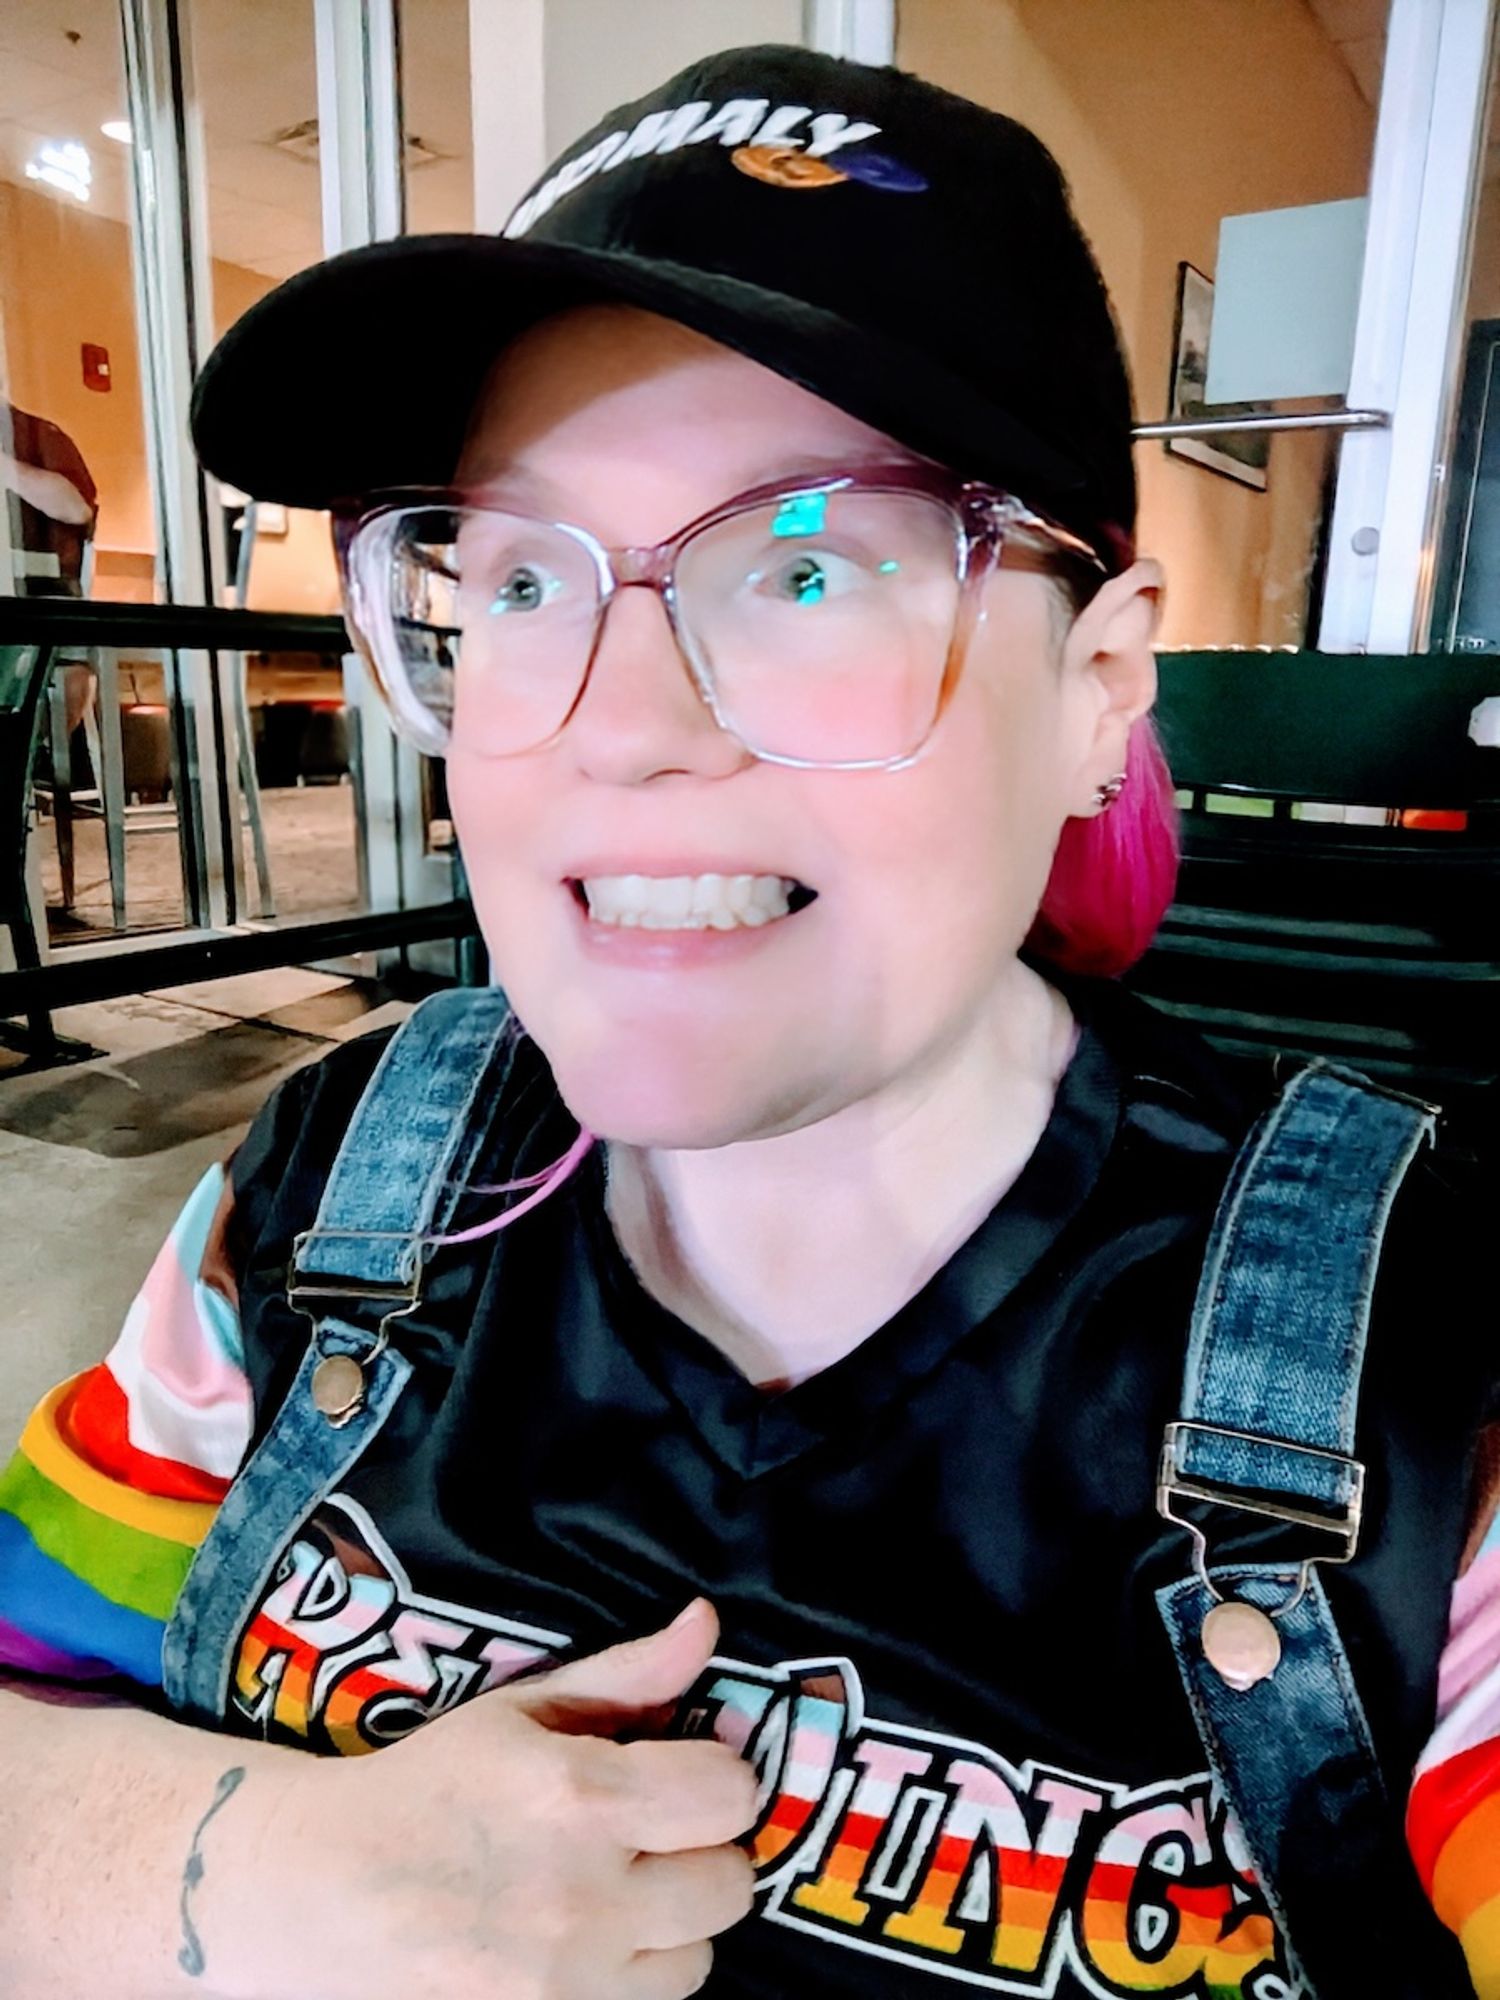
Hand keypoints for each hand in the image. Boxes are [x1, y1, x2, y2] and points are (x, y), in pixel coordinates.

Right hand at [213, 1599, 755, 1999]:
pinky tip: (591, 1943)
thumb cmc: (424, 1788)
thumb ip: (625, 1674)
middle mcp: (582, 1897)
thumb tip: (707, 1623)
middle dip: (703, 1851)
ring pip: (698, 1963)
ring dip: (673, 1926)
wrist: (318, 1894)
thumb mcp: (518, 1712)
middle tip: (656, 1835)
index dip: (718, 1775)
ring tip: (619, 1893)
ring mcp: (564, 1984)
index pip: (729, 1793)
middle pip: (731, 1885)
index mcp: (577, 1796)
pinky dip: (631, 1979)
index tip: (686, 1771)